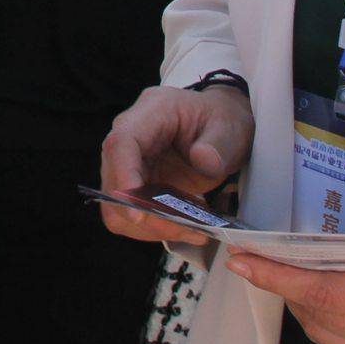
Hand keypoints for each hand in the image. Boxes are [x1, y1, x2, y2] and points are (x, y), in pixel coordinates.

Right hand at [96, 82, 254, 246]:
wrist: (219, 128)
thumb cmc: (221, 121)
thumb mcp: (231, 127)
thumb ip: (219, 143)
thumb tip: (203, 159)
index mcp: (151, 113)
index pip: (121, 144)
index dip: (124, 177)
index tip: (138, 213)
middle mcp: (130, 137)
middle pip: (113, 181)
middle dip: (145, 214)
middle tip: (187, 229)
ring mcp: (128, 163)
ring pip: (116, 206)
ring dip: (150, 227)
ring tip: (192, 231)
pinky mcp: (134, 185)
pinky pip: (130, 216)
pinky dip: (155, 229)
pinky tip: (185, 228)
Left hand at [223, 213, 344, 343]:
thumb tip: (304, 253)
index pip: (321, 291)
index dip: (276, 276)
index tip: (242, 260)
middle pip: (317, 315)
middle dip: (285, 285)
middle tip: (264, 255)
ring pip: (325, 334)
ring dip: (303, 303)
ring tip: (292, 271)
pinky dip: (327, 319)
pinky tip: (326, 294)